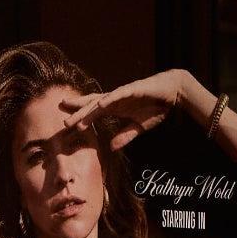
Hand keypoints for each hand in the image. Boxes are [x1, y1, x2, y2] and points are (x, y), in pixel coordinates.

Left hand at [61, 71, 185, 150]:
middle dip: (78, 114)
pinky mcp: (133, 89)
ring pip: (101, 101)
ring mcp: (123, 94)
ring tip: (76, 118)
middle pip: (92, 106)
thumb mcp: (139, 126)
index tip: (66, 124)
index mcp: (116, 107)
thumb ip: (125, 136)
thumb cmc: (155, 106)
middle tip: (63, 123)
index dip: (80, 116)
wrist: (172, 92)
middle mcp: (115, 99)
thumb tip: (112, 148)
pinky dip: (109, 99)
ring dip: (88, 110)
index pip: (93, 112)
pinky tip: (99, 104)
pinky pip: (119, 94)